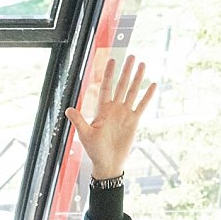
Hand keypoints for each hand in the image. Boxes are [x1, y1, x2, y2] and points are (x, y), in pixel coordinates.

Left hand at [65, 55, 156, 179]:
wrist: (108, 163)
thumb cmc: (94, 151)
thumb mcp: (85, 135)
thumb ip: (79, 121)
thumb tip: (68, 109)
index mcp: (102, 109)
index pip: (106, 87)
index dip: (109, 74)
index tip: (112, 60)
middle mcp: (114, 108)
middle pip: (121, 85)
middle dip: (126, 71)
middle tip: (132, 56)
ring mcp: (125, 114)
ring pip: (132, 92)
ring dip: (138, 79)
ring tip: (143, 64)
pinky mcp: (134, 121)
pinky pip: (142, 105)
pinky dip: (147, 95)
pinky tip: (152, 84)